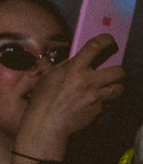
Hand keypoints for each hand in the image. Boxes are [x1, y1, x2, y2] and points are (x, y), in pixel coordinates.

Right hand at [14, 34, 127, 163]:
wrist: (47, 123)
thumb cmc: (43, 99)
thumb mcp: (49, 76)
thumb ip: (65, 66)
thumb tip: (76, 60)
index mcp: (74, 69)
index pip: (95, 47)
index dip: (105, 40)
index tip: (109, 40)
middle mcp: (88, 81)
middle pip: (119, 71)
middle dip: (121, 70)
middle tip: (118, 71)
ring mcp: (96, 97)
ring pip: (120, 88)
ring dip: (117, 86)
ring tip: (111, 86)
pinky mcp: (99, 110)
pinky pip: (110, 103)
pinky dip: (106, 101)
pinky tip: (97, 101)